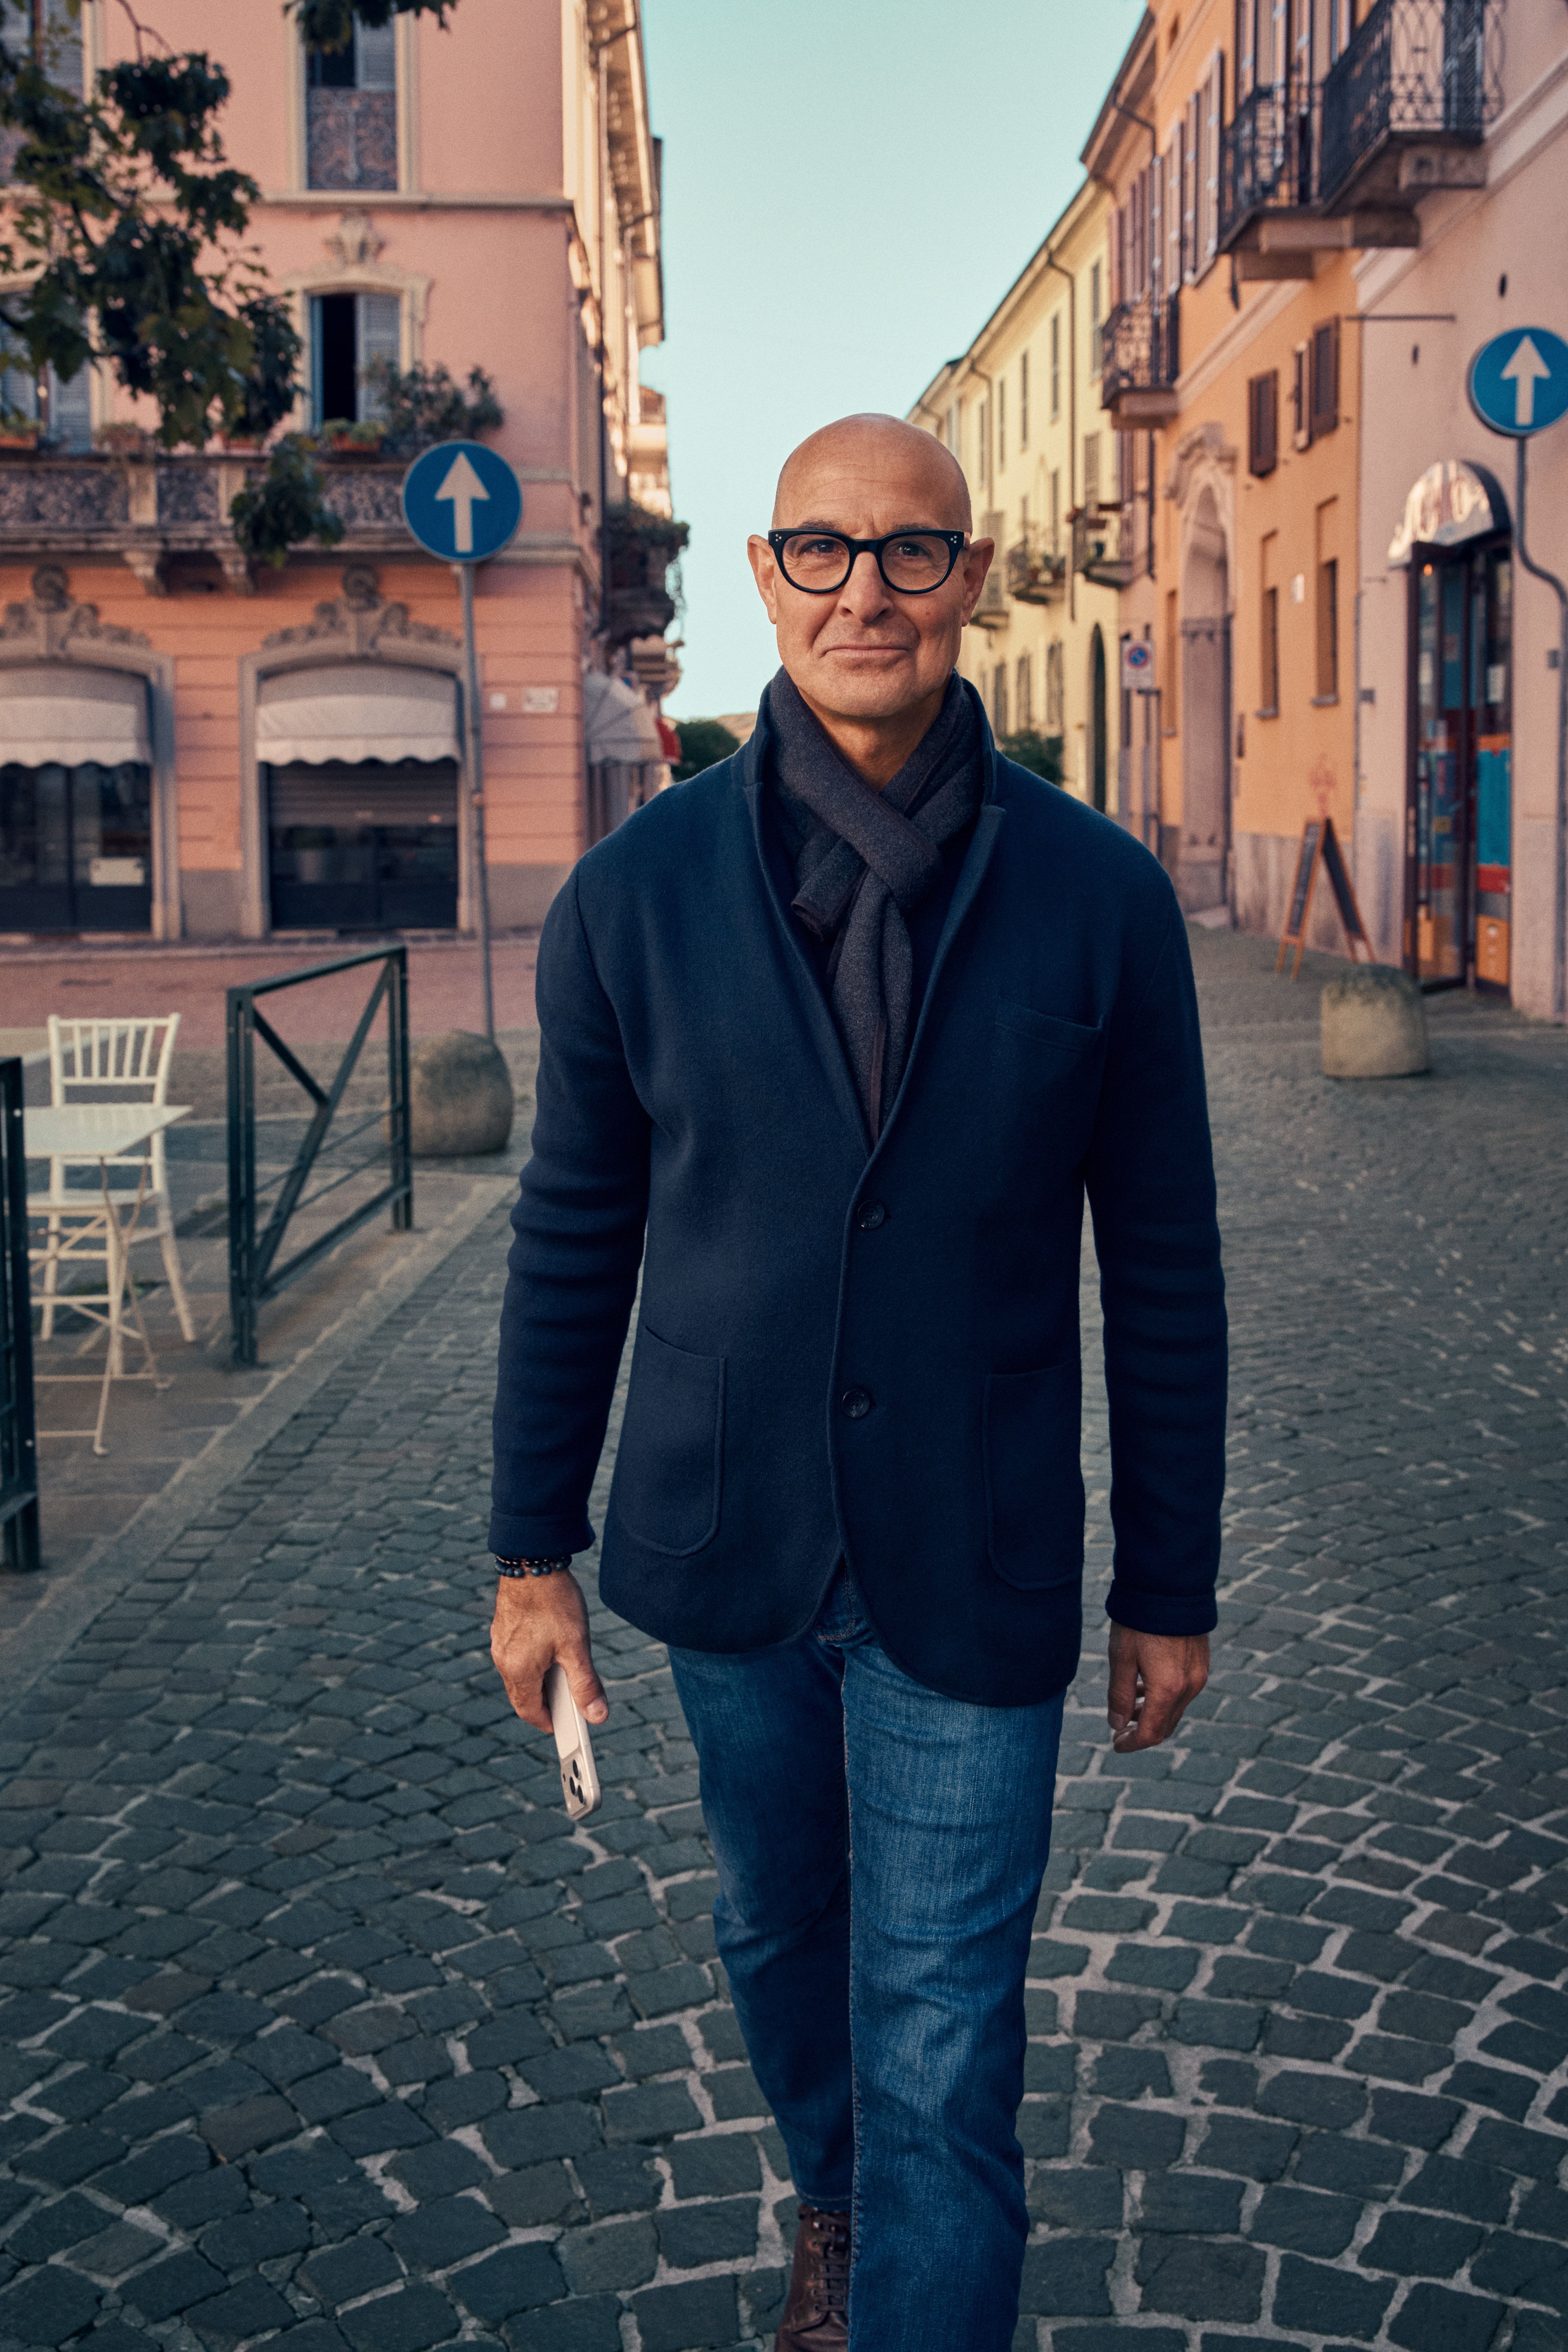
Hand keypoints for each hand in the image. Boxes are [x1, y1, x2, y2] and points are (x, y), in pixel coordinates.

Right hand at [490, 1572, 608, 1734]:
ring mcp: (500, 1643)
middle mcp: (503, 1659)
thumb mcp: (576, 1646)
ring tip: (567, 1671)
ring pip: (519, 1676)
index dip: (548, 1722)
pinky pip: (516, 1657)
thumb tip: (597, 1717)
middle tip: (571, 1701)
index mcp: (518, 1669)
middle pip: (523, 1696)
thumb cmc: (555, 1602)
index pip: (529, 1711)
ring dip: (541, 1682)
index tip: (566, 1726)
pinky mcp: (503, 1629)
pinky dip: (534, 1663)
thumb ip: (585, 1684)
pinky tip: (552, 1649)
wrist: (532, 1560)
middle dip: (546, 1703)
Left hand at [1106, 1624, 1209, 1752]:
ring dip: (1151, 1712)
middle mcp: (1188, 1687)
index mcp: (1167, 1689)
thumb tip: (1116, 1723)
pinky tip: (1144, 1683)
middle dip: (1141, 1730)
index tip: (1115, 1744)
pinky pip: (1183, 1692)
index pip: (1150, 1733)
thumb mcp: (1120, 1658)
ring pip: (1174, 1709)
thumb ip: (1118, 1695)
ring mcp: (1198, 1676)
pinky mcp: (1201, 1664)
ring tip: (1127, 1702)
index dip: (1131, 1743)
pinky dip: (1163, 1697)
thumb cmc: (1140, 1620)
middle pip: (1165, 1725)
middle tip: (1119, 1727)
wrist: (1169, 1587)